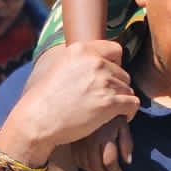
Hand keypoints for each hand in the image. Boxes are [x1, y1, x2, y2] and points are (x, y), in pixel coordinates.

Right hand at [0, 41, 137, 162]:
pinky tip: (120, 117)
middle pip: (123, 73)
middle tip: (104, 99)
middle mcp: (94, 61)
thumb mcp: (62, 66)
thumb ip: (83, 61)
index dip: (115, 65)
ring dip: (121, 100)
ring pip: (128, 89)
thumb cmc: (47, 98)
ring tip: (107, 110)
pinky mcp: (109, 102)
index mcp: (82, 49)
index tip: (107, 78)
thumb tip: (106, 63)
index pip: (116, 50)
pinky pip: (132, 103)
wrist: (37, 120)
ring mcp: (103, 81)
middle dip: (117, 86)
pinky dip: (129, 112)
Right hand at [71, 116, 132, 170]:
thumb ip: (127, 143)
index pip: (109, 161)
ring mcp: (79, 140)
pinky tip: (91, 166)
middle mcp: (90, 140)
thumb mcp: (123, 125)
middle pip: (95, 166)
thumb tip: (127, 160)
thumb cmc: (111, 113)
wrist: (96, 100)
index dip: (115, 170)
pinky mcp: (73, 140)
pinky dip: (84, 166)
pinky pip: (76, 159)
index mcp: (104, 136)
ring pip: (85, 164)